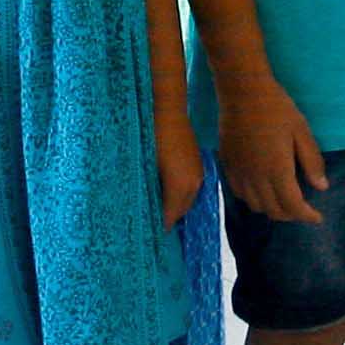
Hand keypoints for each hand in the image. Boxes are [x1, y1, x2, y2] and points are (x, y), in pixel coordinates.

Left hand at [154, 115, 203, 229]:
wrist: (167, 110)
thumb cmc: (151, 137)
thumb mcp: (146, 166)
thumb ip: (148, 190)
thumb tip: (146, 208)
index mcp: (180, 186)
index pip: (171, 216)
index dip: (161, 226)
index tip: (149, 234)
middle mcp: (194, 184)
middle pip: (182, 211)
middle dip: (169, 218)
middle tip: (153, 224)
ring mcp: (198, 174)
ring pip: (188, 200)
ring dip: (176, 206)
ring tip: (160, 209)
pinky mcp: (198, 164)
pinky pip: (191, 188)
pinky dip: (181, 195)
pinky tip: (168, 192)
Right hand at [217, 71, 326, 225]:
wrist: (242, 92)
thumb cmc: (277, 108)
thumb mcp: (302, 131)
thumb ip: (312, 161)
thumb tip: (322, 187)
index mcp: (277, 169)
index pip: (292, 206)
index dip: (307, 216)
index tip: (318, 217)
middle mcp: (256, 177)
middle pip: (274, 211)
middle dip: (292, 215)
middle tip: (304, 208)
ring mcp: (239, 173)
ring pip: (255, 206)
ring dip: (272, 209)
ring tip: (285, 200)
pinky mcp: (227, 166)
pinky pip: (240, 194)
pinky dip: (255, 199)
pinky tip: (263, 189)